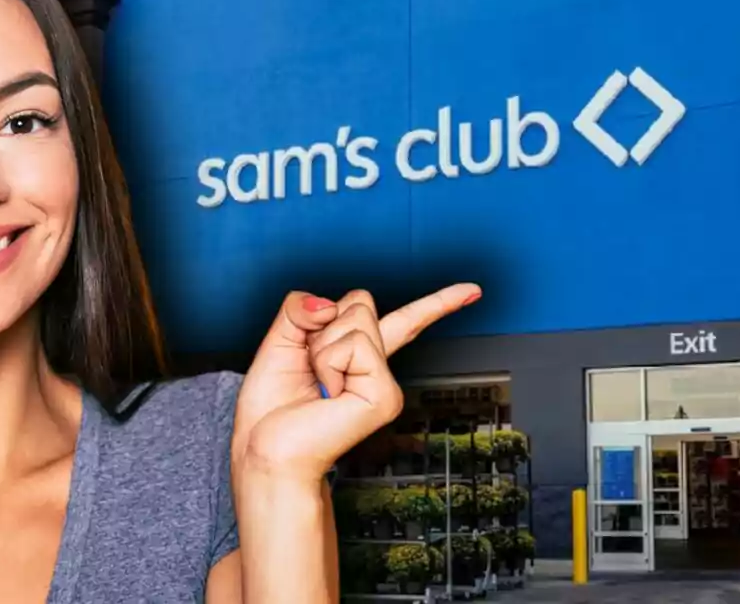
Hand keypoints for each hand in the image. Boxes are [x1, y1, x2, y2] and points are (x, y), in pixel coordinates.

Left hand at [231, 283, 481, 482]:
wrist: (266, 448)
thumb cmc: (271, 408)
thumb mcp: (279, 340)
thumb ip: (300, 308)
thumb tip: (329, 304)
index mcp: (358, 355)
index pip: (404, 320)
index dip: (438, 302)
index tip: (472, 290)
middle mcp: (376, 367)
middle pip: (360, 301)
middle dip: (324, 323)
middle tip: (312, 368)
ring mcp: (384, 382)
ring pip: (356, 318)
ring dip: (321, 346)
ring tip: (318, 383)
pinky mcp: (385, 395)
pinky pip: (353, 345)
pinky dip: (328, 362)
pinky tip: (329, 393)